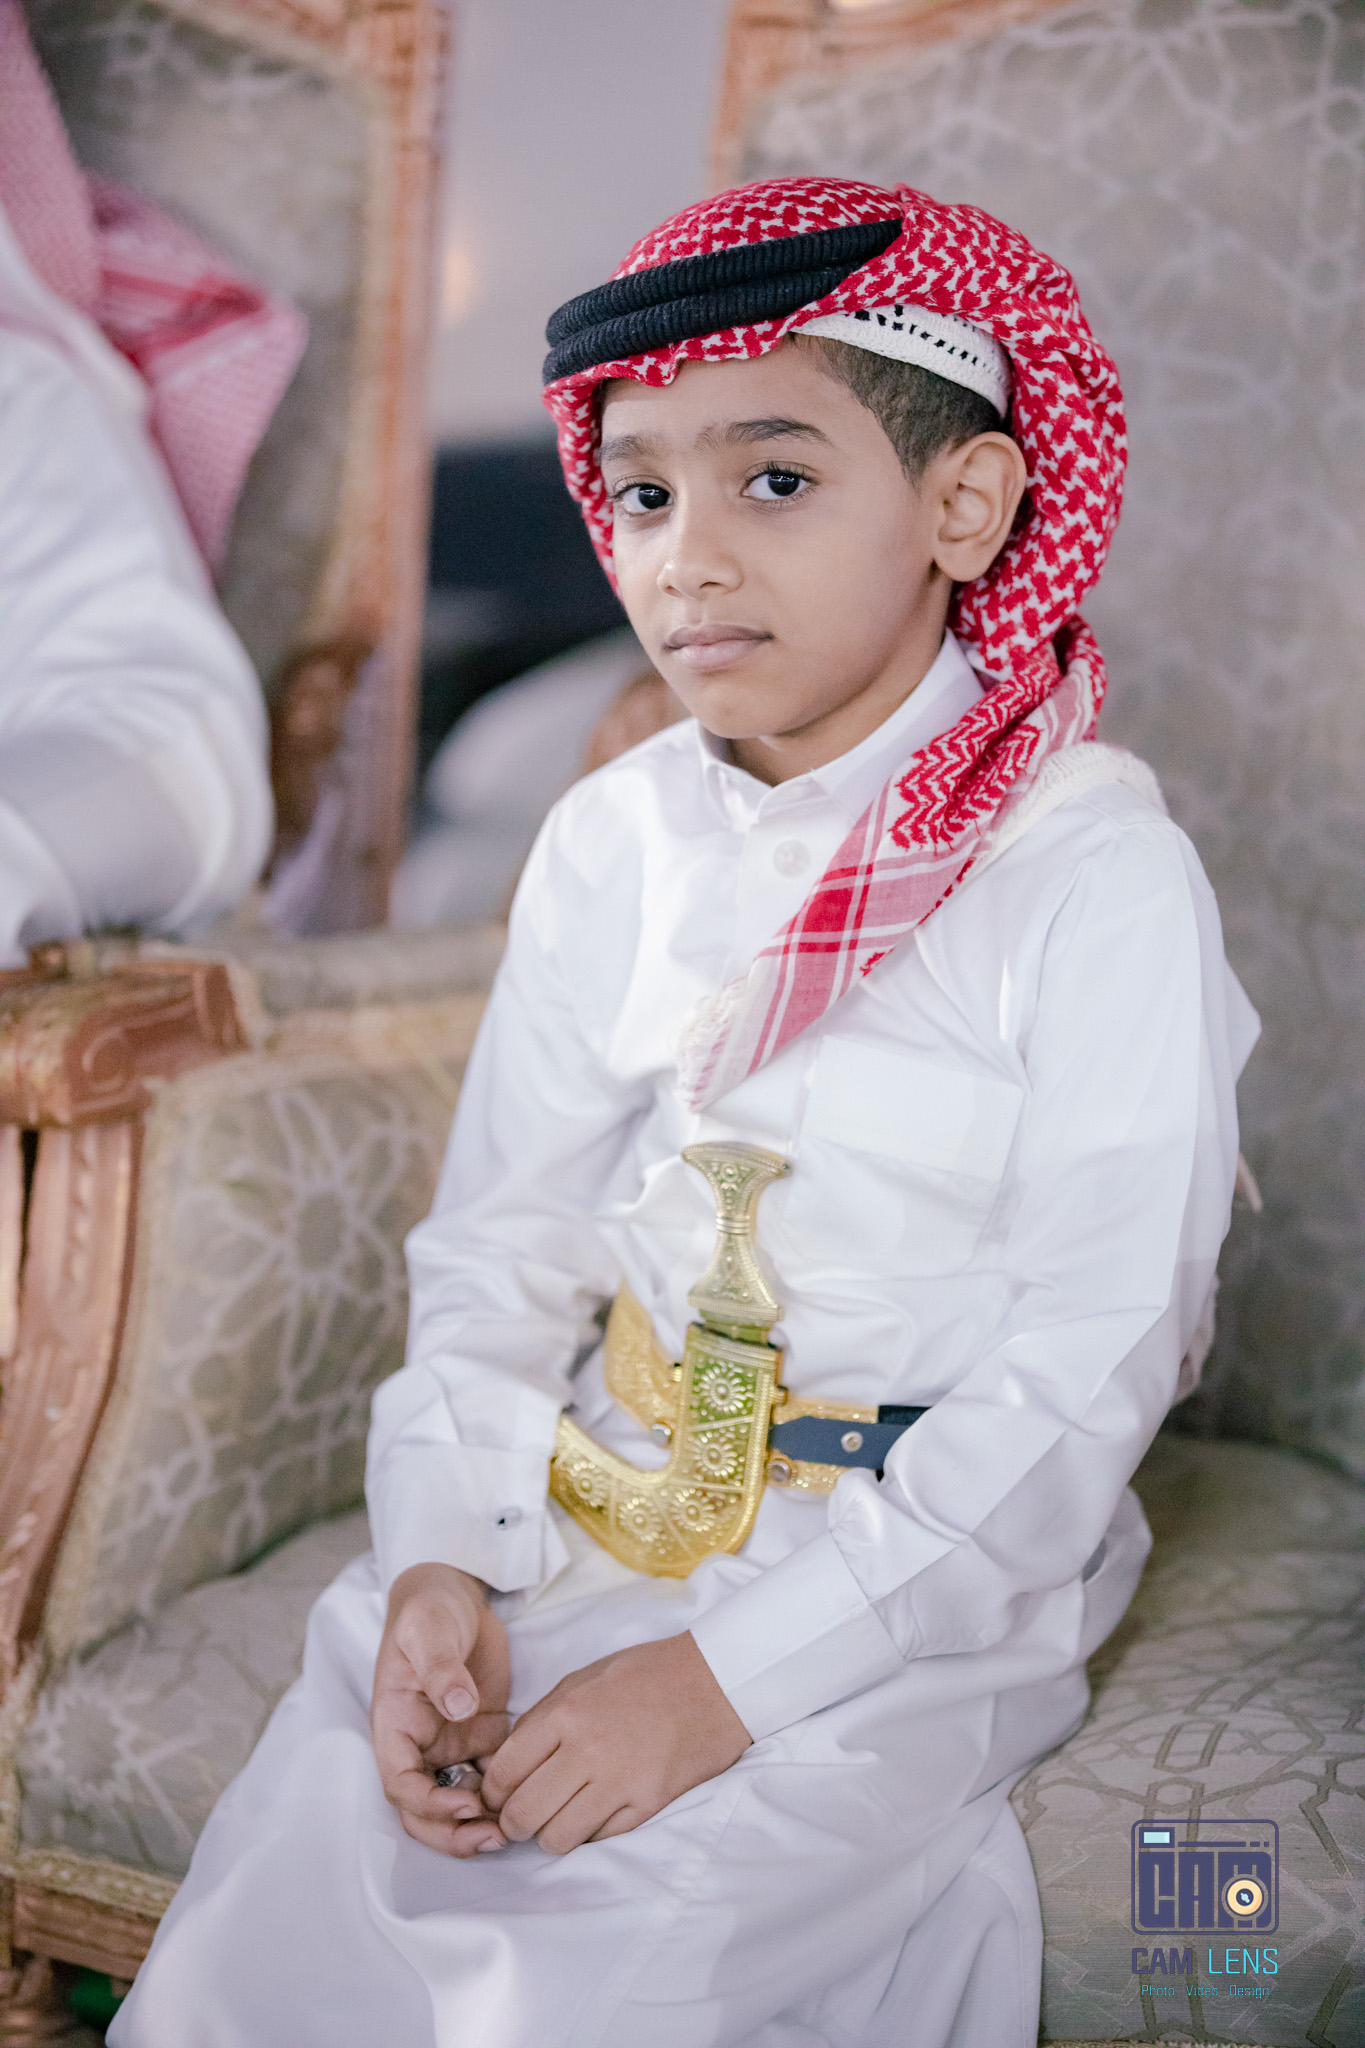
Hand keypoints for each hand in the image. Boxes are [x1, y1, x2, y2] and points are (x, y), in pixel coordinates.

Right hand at [371, 1563, 511, 1855]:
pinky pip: (491, 1779)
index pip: (401, 1784)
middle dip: (454, 1833)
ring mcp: (451, 1744)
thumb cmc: (429, 1612)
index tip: (466, 1803)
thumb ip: (440, 1668)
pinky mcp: (482, 1736)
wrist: (453, 1593)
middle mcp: (420, 1745)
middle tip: (495, 1837)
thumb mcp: (429, 1632)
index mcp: (395, 1726)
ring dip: (479, 1825)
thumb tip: (459, 1706)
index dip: (430, 1805)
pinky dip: (506, 1797)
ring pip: (457, 1804)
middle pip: (425, 1811)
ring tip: (516, 1829)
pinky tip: (533, 1796)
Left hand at [479, 1631, 750, 1855]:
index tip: (499, 1797)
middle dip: (514, 1823)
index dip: (492, 1793)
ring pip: (556, 1838)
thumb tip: (508, 1764)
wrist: (714, 1683)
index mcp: (565, 1713)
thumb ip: (543, 1719)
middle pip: (524, 1814)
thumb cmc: (646, 1675)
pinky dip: (589, 1834)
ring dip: (550, 1835)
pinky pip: (598, 1839)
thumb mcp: (583, 1679)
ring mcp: (618, 1782)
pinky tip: (593, 1815)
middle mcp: (586, 1750)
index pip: (504, 1773)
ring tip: (557, 1820)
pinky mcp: (646, 1804)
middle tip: (522, 1818)